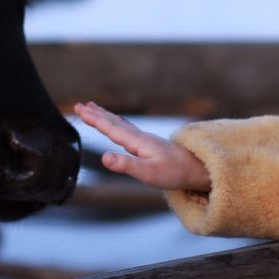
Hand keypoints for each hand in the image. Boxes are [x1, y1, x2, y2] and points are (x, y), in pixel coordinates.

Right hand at [74, 102, 210, 192]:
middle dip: (96, 114)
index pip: (111, 128)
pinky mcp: (151, 146)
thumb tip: (104, 157)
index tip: (80, 109)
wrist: (198, 168)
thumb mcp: (148, 173)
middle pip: (114, 122)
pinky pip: (129, 130)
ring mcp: (146, 140)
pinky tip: (119, 126)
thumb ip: (126, 165)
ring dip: (106, 117)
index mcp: (137, 142)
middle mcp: (141, 138)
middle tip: (80, 105)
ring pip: (121, 124)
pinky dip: (118, 124)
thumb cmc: (174, 173)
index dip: (95, 119)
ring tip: (94, 109)